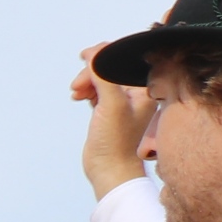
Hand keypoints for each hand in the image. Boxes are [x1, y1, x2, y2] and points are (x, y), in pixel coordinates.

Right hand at [71, 44, 155, 197]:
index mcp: (145, 88)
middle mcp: (136, 92)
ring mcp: (123, 101)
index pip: (124, 59)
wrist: (108, 168)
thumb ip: (103, 76)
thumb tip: (93, 54)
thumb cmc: (115, 141)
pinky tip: (79, 97)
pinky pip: (97, 89)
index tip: (86, 57)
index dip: (104, 54)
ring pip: (102, 77)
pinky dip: (86, 89)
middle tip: (78, 84)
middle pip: (111, 67)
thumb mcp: (110, 104)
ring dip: (86, 80)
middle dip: (91, 71)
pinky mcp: (109, 110)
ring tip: (77, 92)